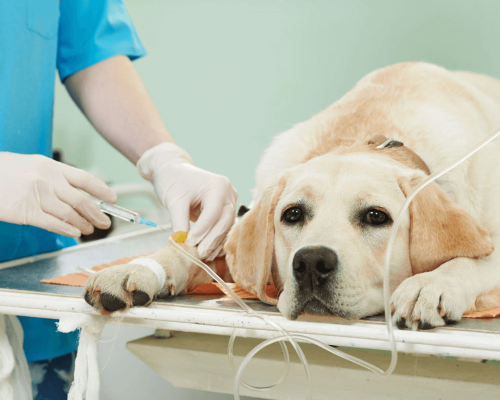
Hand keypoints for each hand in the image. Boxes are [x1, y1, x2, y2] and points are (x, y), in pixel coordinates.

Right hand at [0, 152, 116, 236]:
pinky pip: (53, 223)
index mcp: (50, 166)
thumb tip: (76, 193)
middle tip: (105, 222)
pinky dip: (67, 229)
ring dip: (83, 223)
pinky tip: (76, 233)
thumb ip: (53, 177)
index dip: (101, 190)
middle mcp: (47, 179)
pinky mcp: (26, 211)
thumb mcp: (31, 165)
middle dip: (96, 213)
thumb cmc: (3, 172)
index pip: (84, 178)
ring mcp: (37, 195)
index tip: (112, 198)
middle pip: (81, 199)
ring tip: (90, 229)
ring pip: (69, 213)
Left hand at [137, 143, 237, 259]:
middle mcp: (228, 192)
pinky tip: (207, 250)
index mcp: (218, 185)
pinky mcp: (226, 209)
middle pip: (224, 221)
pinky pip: (223, 227)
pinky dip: (215, 239)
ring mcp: (230, 201)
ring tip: (202, 255)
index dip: (202, 230)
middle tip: (199, 254)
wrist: (173, 170)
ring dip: (215, 242)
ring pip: (226, 226)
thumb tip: (183, 243)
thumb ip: (179, 222)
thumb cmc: (173, 180)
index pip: (213, 213)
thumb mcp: (174, 200)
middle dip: (211, 239)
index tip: (189, 242)